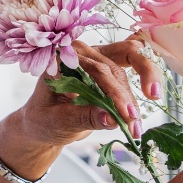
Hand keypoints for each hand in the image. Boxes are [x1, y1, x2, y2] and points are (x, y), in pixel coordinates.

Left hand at [18, 35, 161, 148]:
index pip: (96, 70)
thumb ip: (84, 117)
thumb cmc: (43, 119)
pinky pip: (128, 76)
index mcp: (62, 58)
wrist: (43, 124)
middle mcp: (80, 54)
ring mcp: (95, 60)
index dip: (115, 92)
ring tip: (135, 128)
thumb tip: (111, 118)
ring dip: (133, 100)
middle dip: (128, 96)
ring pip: (125, 72)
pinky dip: (135, 97)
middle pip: (115, 66)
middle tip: (134, 120)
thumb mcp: (59, 121)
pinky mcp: (106, 73)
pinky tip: (140, 115)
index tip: (126, 114)